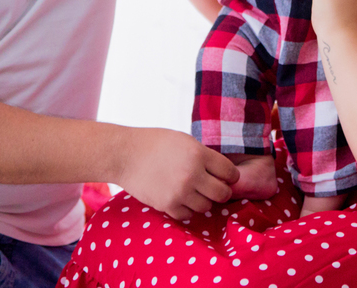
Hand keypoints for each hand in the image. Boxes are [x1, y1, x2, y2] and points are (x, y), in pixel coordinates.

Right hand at [116, 127, 238, 220]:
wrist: (126, 155)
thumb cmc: (156, 143)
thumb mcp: (185, 141)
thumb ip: (204, 156)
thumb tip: (222, 172)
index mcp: (199, 154)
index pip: (230, 173)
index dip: (230, 176)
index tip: (225, 176)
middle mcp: (192, 174)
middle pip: (222, 194)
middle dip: (221, 191)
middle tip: (213, 187)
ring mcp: (180, 192)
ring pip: (206, 206)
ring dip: (203, 201)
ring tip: (194, 192)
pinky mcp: (167, 205)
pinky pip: (188, 215)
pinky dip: (187, 209)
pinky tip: (181, 199)